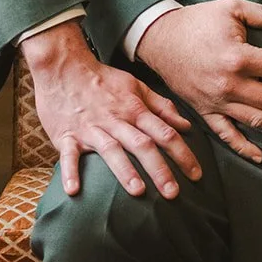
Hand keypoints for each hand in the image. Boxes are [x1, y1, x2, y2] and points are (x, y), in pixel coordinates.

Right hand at [20, 20, 199, 198]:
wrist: (64, 67)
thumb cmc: (103, 80)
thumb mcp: (136, 86)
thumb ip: (161, 107)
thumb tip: (186, 126)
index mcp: (134, 110)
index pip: (164, 133)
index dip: (182, 153)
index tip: (196, 174)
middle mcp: (116, 120)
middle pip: (142, 144)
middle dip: (159, 169)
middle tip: (173, 194)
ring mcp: (91, 129)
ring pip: (111, 150)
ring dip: (124, 170)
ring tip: (137, 191)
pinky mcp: (66, 135)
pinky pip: (68, 155)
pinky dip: (70, 172)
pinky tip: (74, 190)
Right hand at [138, 0, 261, 162]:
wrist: (160, 39)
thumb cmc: (198, 20)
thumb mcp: (231, 7)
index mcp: (238, 57)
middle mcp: (230, 85)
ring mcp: (217, 102)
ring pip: (256, 123)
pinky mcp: (204, 112)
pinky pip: (226, 135)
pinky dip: (243, 148)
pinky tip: (260, 156)